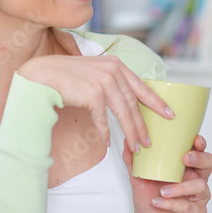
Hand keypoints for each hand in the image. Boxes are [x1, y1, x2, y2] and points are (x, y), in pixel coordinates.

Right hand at [18, 55, 172, 153]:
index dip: (156, 102)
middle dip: (142, 125)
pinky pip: (103, 120)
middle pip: (133, 104)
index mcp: (116, 65)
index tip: (170, 114)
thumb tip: (126, 100)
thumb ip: (111, 81)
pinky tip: (108, 142)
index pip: (141, 86)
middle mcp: (112, 71)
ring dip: (130, 133)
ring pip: (123, 113)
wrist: (41, 75)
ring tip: (135, 147)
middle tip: (149, 142)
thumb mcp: (94, 72)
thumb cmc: (66, 76)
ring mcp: (103, 81)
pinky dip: (105, 132)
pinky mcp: (93, 93)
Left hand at [123, 134, 211, 212]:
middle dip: (199, 158)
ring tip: (163, 191)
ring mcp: (198, 197)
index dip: (200, 144)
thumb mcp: (138, 179)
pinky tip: (159, 202)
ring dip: (180, 187)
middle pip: (208, 163)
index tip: (194, 139)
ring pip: (200, 186)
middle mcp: (195, 180)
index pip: (198, 151)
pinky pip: (189, 206)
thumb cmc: (149, 200)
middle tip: (185, 158)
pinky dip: (172, 204)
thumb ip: (133, 161)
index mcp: (185, 168)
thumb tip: (126, 142)